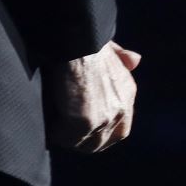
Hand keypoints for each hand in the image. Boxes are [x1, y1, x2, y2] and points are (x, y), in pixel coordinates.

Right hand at [44, 39, 141, 153]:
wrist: (77, 41)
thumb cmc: (88, 42)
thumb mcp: (110, 48)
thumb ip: (121, 57)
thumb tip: (136, 60)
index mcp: (127, 92)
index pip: (120, 128)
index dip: (102, 132)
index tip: (87, 130)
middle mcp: (121, 109)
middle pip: (103, 141)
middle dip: (85, 140)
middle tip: (67, 135)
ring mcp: (104, 118)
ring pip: (85, 144)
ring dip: (70, 140)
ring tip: (55, 131)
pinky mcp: (85, 123)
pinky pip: (67, 139)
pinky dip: (56, 134)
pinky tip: (49, 126)